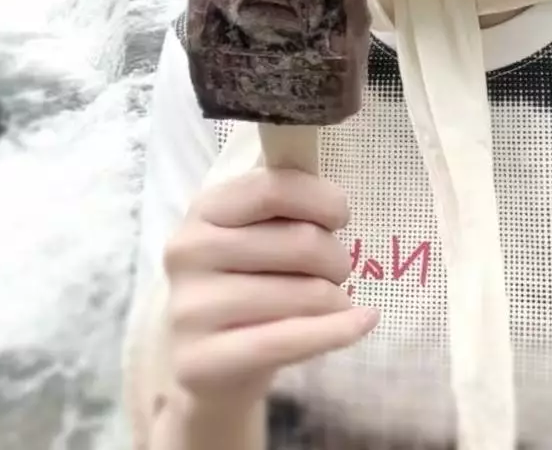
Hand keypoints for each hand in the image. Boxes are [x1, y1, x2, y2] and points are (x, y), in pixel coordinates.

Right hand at [162, 167, 378, 406]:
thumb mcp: (257, 232)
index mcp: (204, 209)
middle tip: (337, 270)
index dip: (321, 199)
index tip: (342, 216)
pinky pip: (290, 340)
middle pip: (299, 242)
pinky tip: (363, 321)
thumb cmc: (247, 281)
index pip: (274, 189)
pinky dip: (339, 330)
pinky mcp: (201, 360)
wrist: (208, 363)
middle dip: (336, 257)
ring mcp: (190, 309)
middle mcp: (188, 252)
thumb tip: (335, 197)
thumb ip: (287, 202)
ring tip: (330, 302)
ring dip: (335, 298)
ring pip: (303, 294)